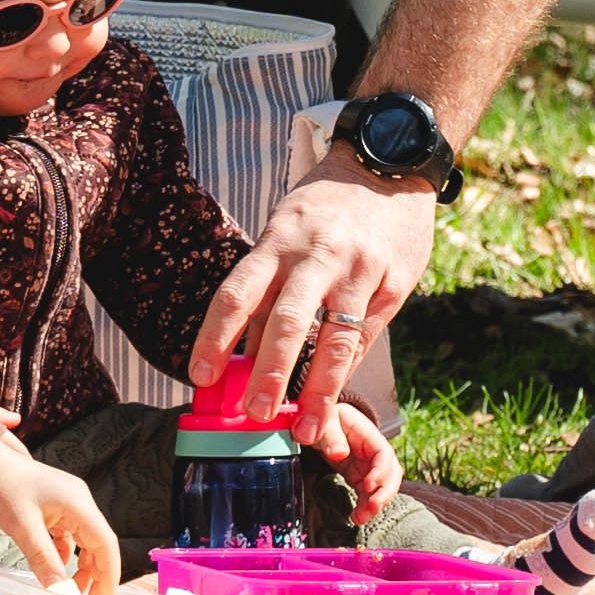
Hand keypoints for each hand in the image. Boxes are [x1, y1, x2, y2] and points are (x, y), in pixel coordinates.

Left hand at [0, 438, 125, 592]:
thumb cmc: (1, 486)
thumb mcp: (23, 528)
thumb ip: (44, 560)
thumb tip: (60, 593)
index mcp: (78, 504)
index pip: (106, 543)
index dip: (109, 574)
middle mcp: (79, 503)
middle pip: (99, 544)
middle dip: (97, 575)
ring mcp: (68, 505)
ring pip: (85, 541)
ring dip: (81, 567)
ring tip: (71, 591)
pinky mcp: (56, 508)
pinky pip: (70, 536)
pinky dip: (66, 555)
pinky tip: (55, 568)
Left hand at [189, 169, 444, 415]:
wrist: (390, 165)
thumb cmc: (325, 207)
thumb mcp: (285, 230)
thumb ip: (268, 288)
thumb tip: (244, 354)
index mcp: (279, 239)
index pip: (238, 292)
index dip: (215, 337)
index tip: (200, 376)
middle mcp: (318, 254)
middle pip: (288, 322)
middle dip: (269, 373)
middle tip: (254, 414)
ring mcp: (360, 269)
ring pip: (336, 339)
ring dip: (318, 391)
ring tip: (304, 429)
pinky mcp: (395, 283)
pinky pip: (366, 337)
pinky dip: (346, 371)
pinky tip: (333, 398)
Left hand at [293, 390, 406, 523]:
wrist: (321, 422)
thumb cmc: (324, 420)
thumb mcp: (325, 423)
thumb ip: (330, 436)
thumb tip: (339, 454)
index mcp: (366, 433)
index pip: (383, 453)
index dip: (381, 471)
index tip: (368, 485)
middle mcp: (373, 450)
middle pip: (390, 472)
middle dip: (385, 492)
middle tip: (372, 507)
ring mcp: (368, 464)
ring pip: (382, 486)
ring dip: (375, 503)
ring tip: (360, 518)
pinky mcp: (361, 476)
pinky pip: (369, 493)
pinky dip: (365, 506)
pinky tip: (356, 517)